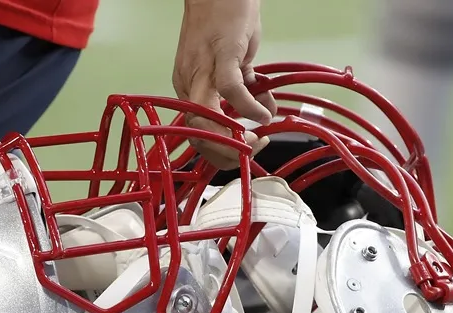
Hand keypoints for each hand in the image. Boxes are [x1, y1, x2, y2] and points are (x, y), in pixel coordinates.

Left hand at [172, 0, 277, 168]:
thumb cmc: (225, 19)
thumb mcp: (232, 62)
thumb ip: (244, 87)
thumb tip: (263, 113)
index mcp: (188, 86)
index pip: (197, 133)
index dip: (221, 151)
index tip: (246, 151)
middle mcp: (189, 81)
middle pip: (197, 134)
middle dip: (227, 153)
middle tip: (254, 148)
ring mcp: (202, 68)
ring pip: (205, 118)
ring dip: (233, 138)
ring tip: (260, 137)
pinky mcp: (221, 54)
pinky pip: (230, 90)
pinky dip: (248, 107)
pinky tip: (263, 112)